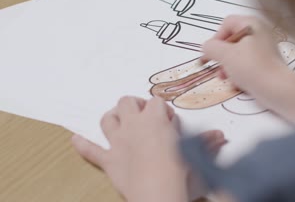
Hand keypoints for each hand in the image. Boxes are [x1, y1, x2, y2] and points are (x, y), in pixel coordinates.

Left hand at [71, 96, 225, 201]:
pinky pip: (91, 151)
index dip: (163, 110)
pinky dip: (83, 145)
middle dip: (135, 105)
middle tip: (145, 115)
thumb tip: (219, 136)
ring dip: (112, 118)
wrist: (158, 192)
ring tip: (119, 120)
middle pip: (127, 102)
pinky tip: (74, 140)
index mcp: (155, 119)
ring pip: (107, 119)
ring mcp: (118, 143)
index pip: (157, 102)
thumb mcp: (195, 154)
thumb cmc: (179, 171)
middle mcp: (134, 125)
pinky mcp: (109, 161)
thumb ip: (206, 142)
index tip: (170, 122)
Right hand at [202, 15, 286, 93]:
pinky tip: (237, 83)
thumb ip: (211, 47)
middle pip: (232, 39)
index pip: (227, 23)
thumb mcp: (225, 55)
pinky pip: (248, 64)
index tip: (213, 53)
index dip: (216, 37)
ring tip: (225, 78)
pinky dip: (240, 72)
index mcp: (252, 24)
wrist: (277, 88)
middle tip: (218, 68)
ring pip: (239, 54)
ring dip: (228, 66)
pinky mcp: (268, 64)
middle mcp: (260, 33)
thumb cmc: (251, 67)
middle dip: (222, 55)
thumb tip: (207, 47)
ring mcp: (265, 48)